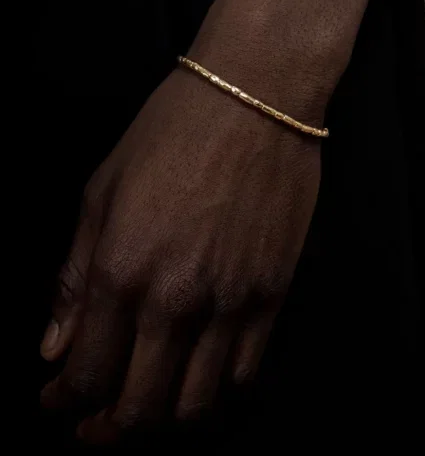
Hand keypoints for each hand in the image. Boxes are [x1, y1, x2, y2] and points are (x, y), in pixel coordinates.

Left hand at [40, 54, 323, 442]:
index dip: (65, 400)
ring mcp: (232, 302)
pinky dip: (216, 389)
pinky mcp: (273, 294)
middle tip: (96, 425)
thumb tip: (55, 344)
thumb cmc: (172, 132)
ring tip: (148, 404)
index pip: (87, 373)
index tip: (57, 399)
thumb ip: (75, 277)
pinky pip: (245, 372)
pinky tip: (199, 373)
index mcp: (123, 270)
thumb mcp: (101, 192)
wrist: (254, 98)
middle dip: (109, 430)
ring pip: (197, 404)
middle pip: (141, 409)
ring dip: (163, 418)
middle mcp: (177, 299)